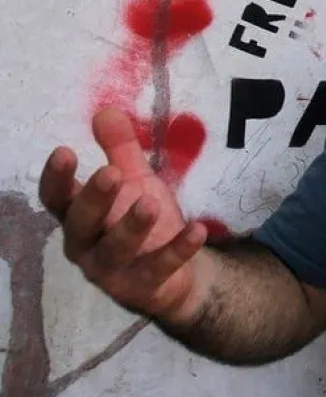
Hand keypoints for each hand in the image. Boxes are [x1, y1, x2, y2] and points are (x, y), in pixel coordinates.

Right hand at [38, 108, 208, 323]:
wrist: (175, 275)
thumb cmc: (140, 221)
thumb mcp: (135, 182)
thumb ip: (120, 150)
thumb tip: (106, 110)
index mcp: (79, 217)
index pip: (57, 199)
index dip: (57, 178)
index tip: (65, 151)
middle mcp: (86, 246)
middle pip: (82, 223)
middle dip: (94, 198)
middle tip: (111, 173)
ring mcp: (112, 270)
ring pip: (115, 250)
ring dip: (132, 226)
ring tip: (150, 202)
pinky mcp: (144, 286)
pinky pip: (161, 267)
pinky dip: (179, 249)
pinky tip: (198, 230)